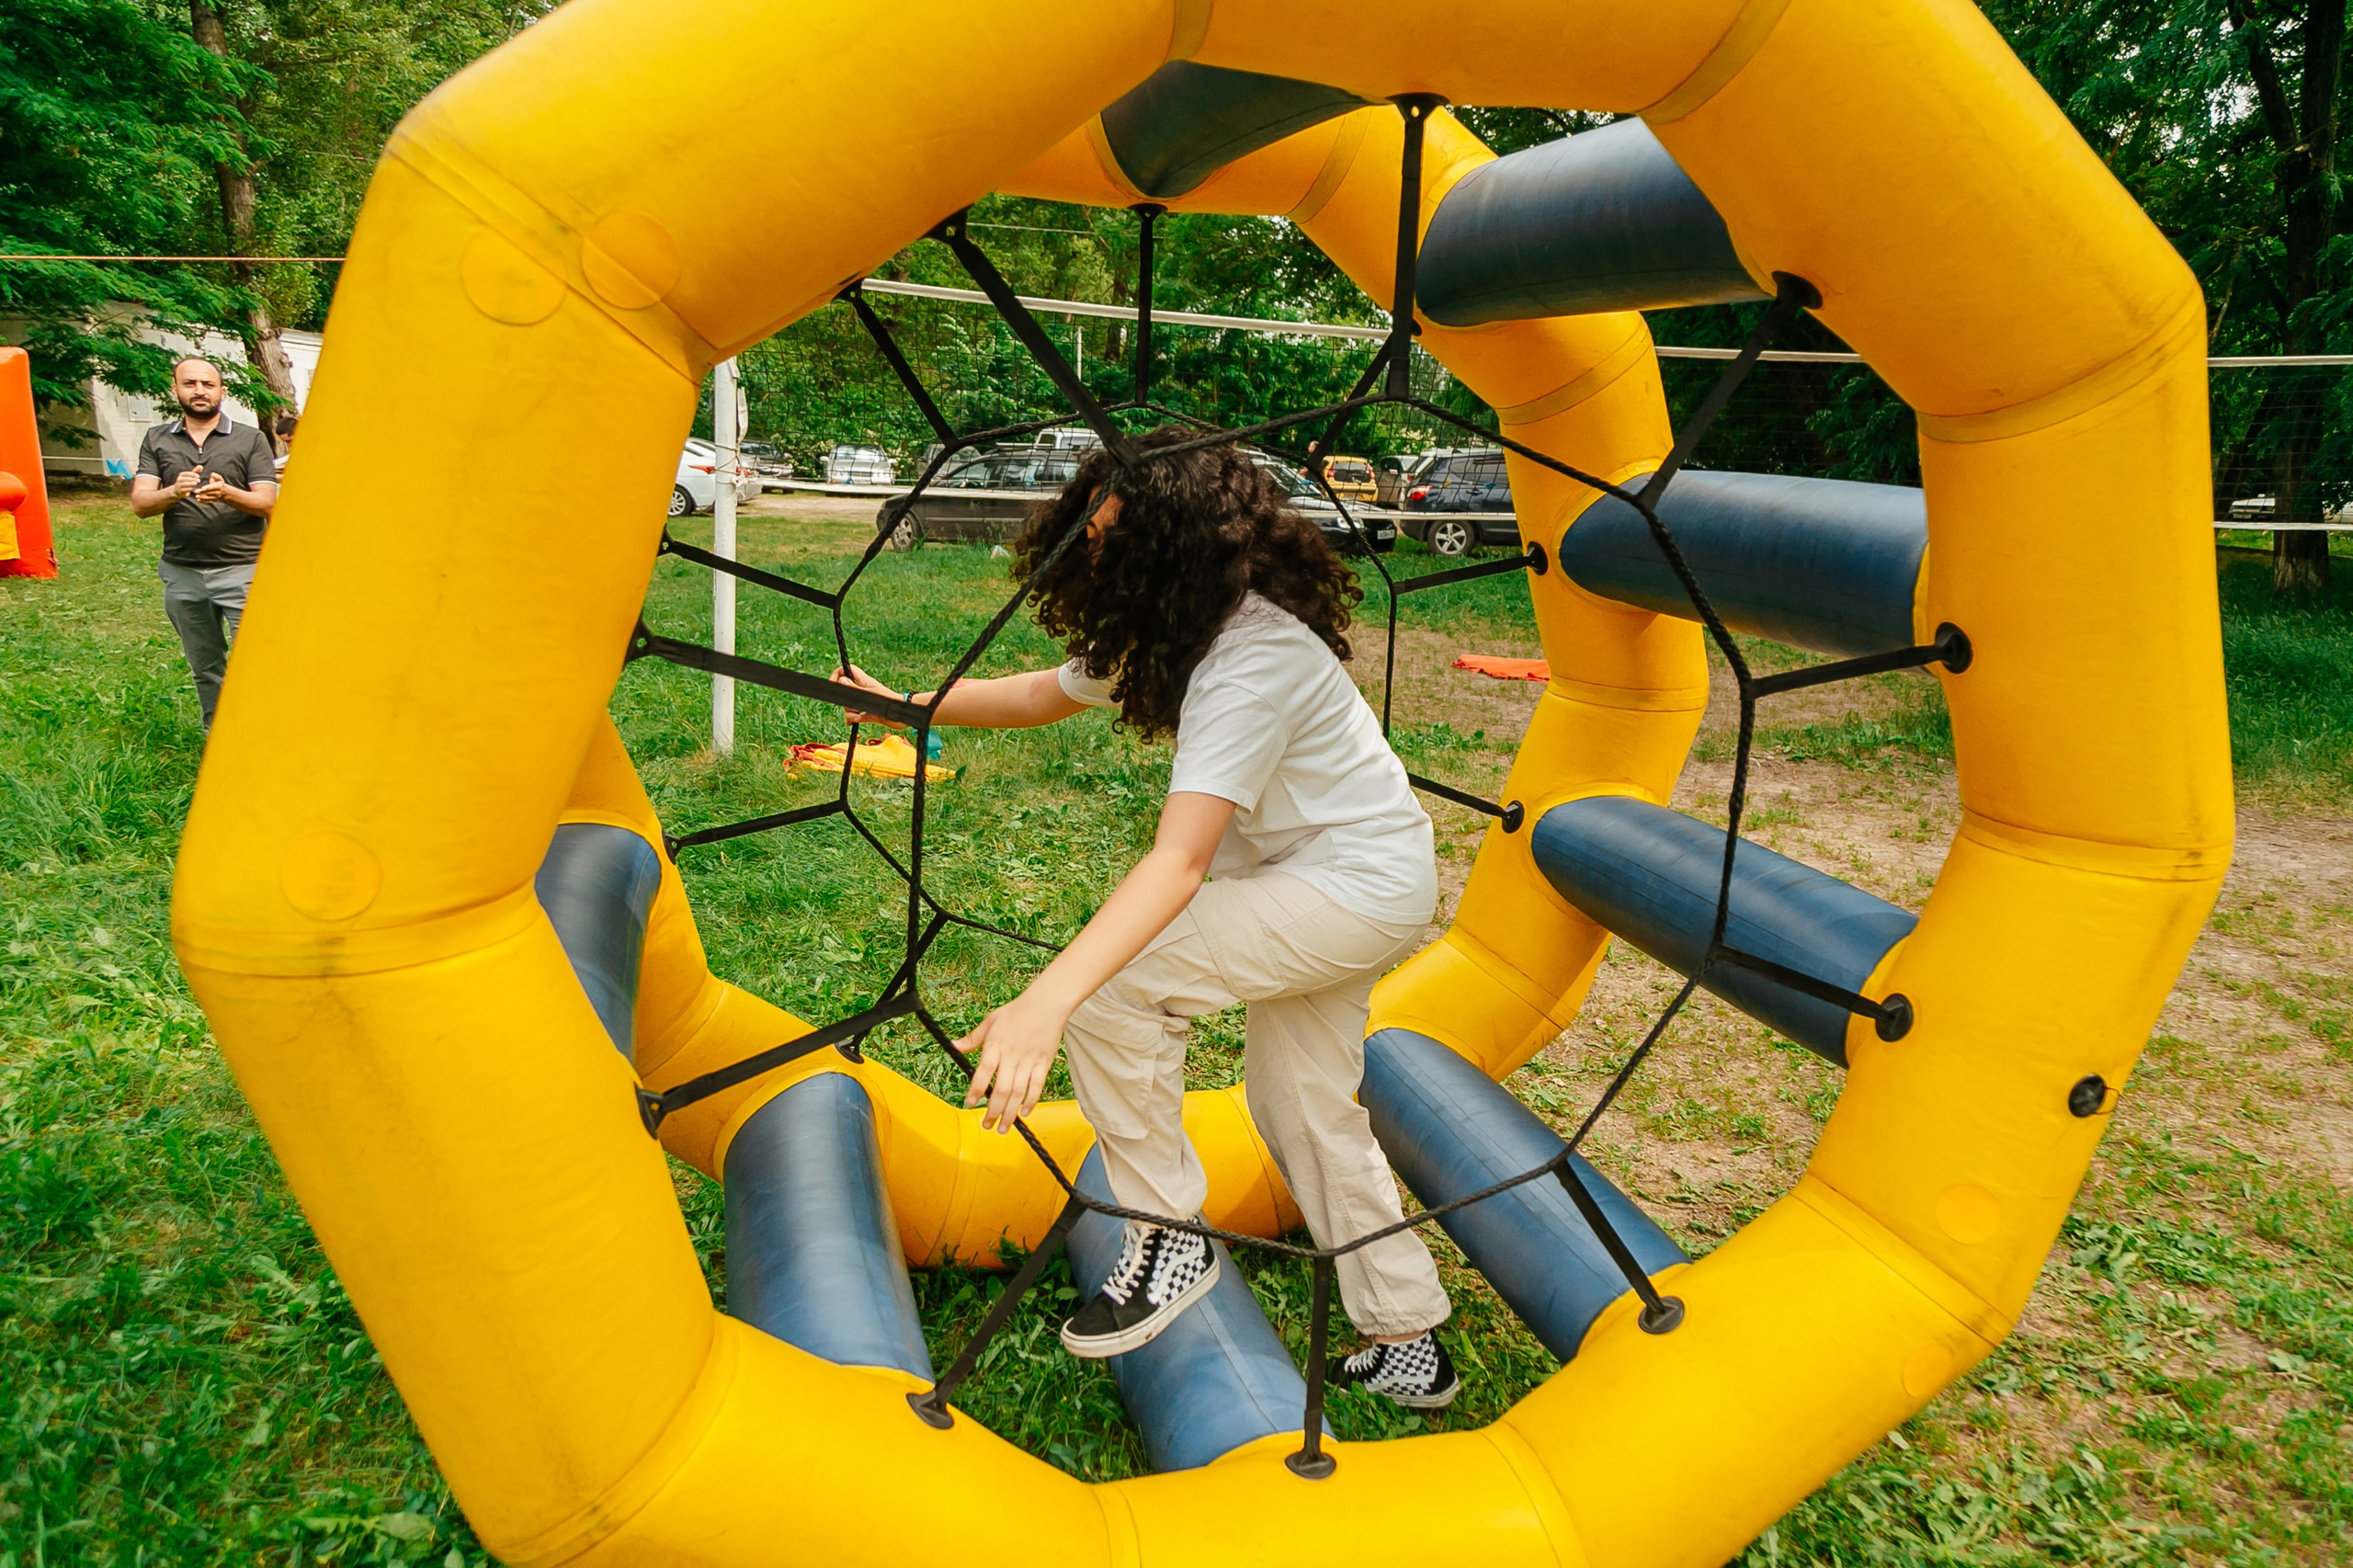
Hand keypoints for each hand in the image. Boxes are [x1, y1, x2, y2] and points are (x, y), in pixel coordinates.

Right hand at [171, 466, 202, 498]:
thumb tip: (201, 466)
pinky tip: (192, 488)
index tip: (198, 476)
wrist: (177, 491)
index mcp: (181, 475)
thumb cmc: (186, 482)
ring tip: (195, 483)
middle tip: (199, 480)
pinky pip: (183, 489)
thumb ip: (195, 471)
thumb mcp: (190, 476)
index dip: (192, 474)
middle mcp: (179, 479)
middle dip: (192, 479)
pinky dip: (188, 489)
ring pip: (184, 484)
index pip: (186, 473)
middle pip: (185, 479)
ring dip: (190, 483)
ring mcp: (179, 485)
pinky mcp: (179, 491)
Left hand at [192, 471, 229, 502]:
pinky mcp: (213, 500)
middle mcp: (218, 493)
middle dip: (202, 492)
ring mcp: (216, 497)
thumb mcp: (219, 478)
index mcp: (219, 486)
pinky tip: (198, 500)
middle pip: (209, 493)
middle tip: (195, 491)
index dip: (208, 488)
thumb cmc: (219, 483)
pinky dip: (203, 501)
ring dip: (202, 497)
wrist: (223, 491)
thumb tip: (212, 474)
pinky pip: (208, 501)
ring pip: (208, 498)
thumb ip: (216, 476)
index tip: (202, 488)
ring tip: (196, 496)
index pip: (213, 487)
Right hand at [830, 663, 907, 727]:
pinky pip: (853, 715)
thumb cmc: (889, 702)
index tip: (834, 684)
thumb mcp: (870, 695)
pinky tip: (857, 721)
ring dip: (851, 712)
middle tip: (855, 704)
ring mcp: (864, 701)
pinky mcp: (866, 712)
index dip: (838, 674)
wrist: (902, 715)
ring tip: (861, 715)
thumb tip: (841, 680)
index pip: (846, 670)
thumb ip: (854, 689)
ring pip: (848, 706)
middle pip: (844, 692)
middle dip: (846, 701)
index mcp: (864, 681)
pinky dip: (853, 719)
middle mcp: (862, 690)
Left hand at [956, 991, 1068, 1132]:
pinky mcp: (1044, 1062)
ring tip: (1003, 1128)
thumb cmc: (1017, 1011)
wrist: (1046, 1003)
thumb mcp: (990, 1021)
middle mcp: (1012, 1055)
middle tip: (987, 1125)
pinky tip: (1025, 1112)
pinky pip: (1037, 1086)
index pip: (983, 1071)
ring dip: (1010, 1113)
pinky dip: (1031, 1101)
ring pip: (1019, 1093)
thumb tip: (954, 1046)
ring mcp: (1029, 1060)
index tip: (970, 1103)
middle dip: (993, 1111)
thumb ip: (973, 1038)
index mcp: (996, 1045)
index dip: (976, 1089)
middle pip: (1001, 1089)